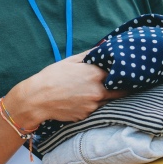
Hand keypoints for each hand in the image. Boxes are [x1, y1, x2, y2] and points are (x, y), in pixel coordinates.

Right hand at [9, 53, 125, 125]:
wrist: (37, 99)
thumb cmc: (51, 77)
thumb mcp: (70, 61)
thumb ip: (89, 55)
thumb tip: (103, 47)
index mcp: (96, 74)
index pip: (120, 74)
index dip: (123, 73)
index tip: (125, 72)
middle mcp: (98, 91)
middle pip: (121, 91)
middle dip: (123, 88)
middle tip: (122, 84)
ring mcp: (93, 106)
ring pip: (109, 102)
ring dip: (108, 97)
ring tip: (97, 91)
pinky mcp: (87, 116)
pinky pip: (96, 110)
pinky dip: (93, 105)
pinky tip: (83, 100)